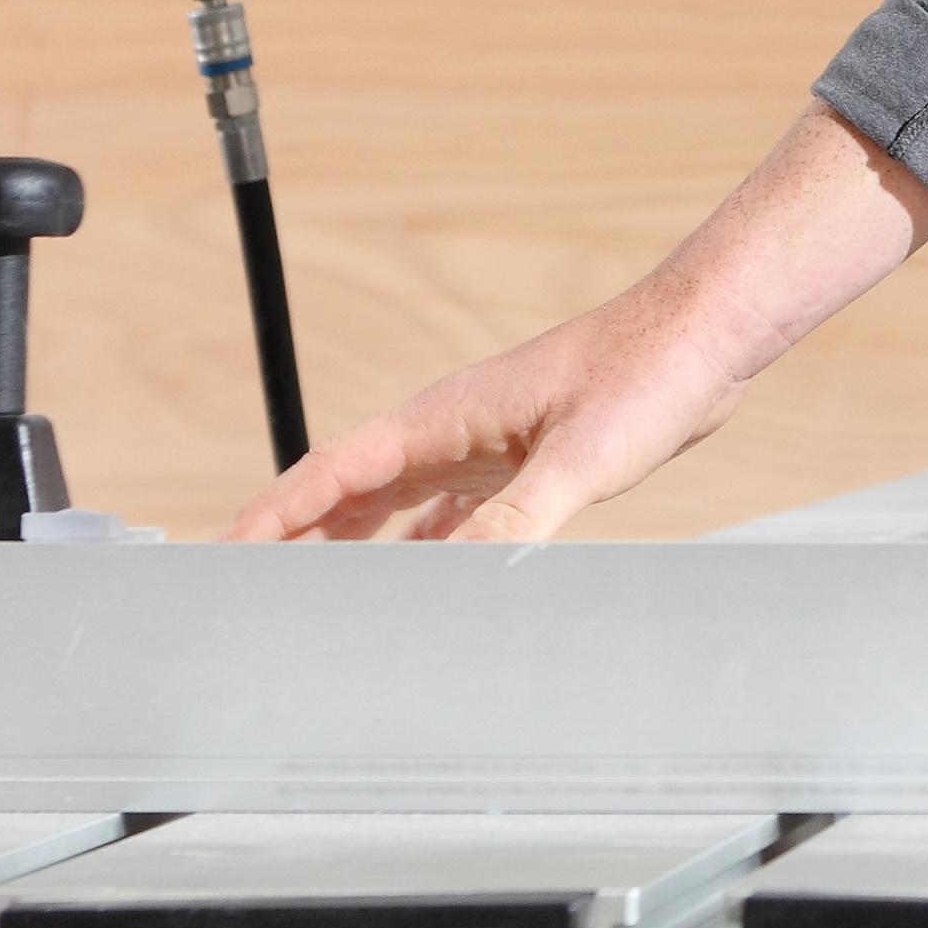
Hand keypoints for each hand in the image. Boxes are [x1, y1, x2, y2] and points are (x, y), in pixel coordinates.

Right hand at [231, 109, 927, 541]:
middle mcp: (453, 430)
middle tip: (245, 584)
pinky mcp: (526, 460)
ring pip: (396, 505)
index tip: (221, 550)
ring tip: (310, 591)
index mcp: (444, 419)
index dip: (273, 515)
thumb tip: (456, 578)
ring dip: (352, 545)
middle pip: (348, 492)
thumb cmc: (648, 372)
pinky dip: (424, 547)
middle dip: (294, 536)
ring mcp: (487, 445)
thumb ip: (517, 521)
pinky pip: (453, 514)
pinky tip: (422, 580)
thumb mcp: (580, 458)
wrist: (706, 335)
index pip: (332, 474)